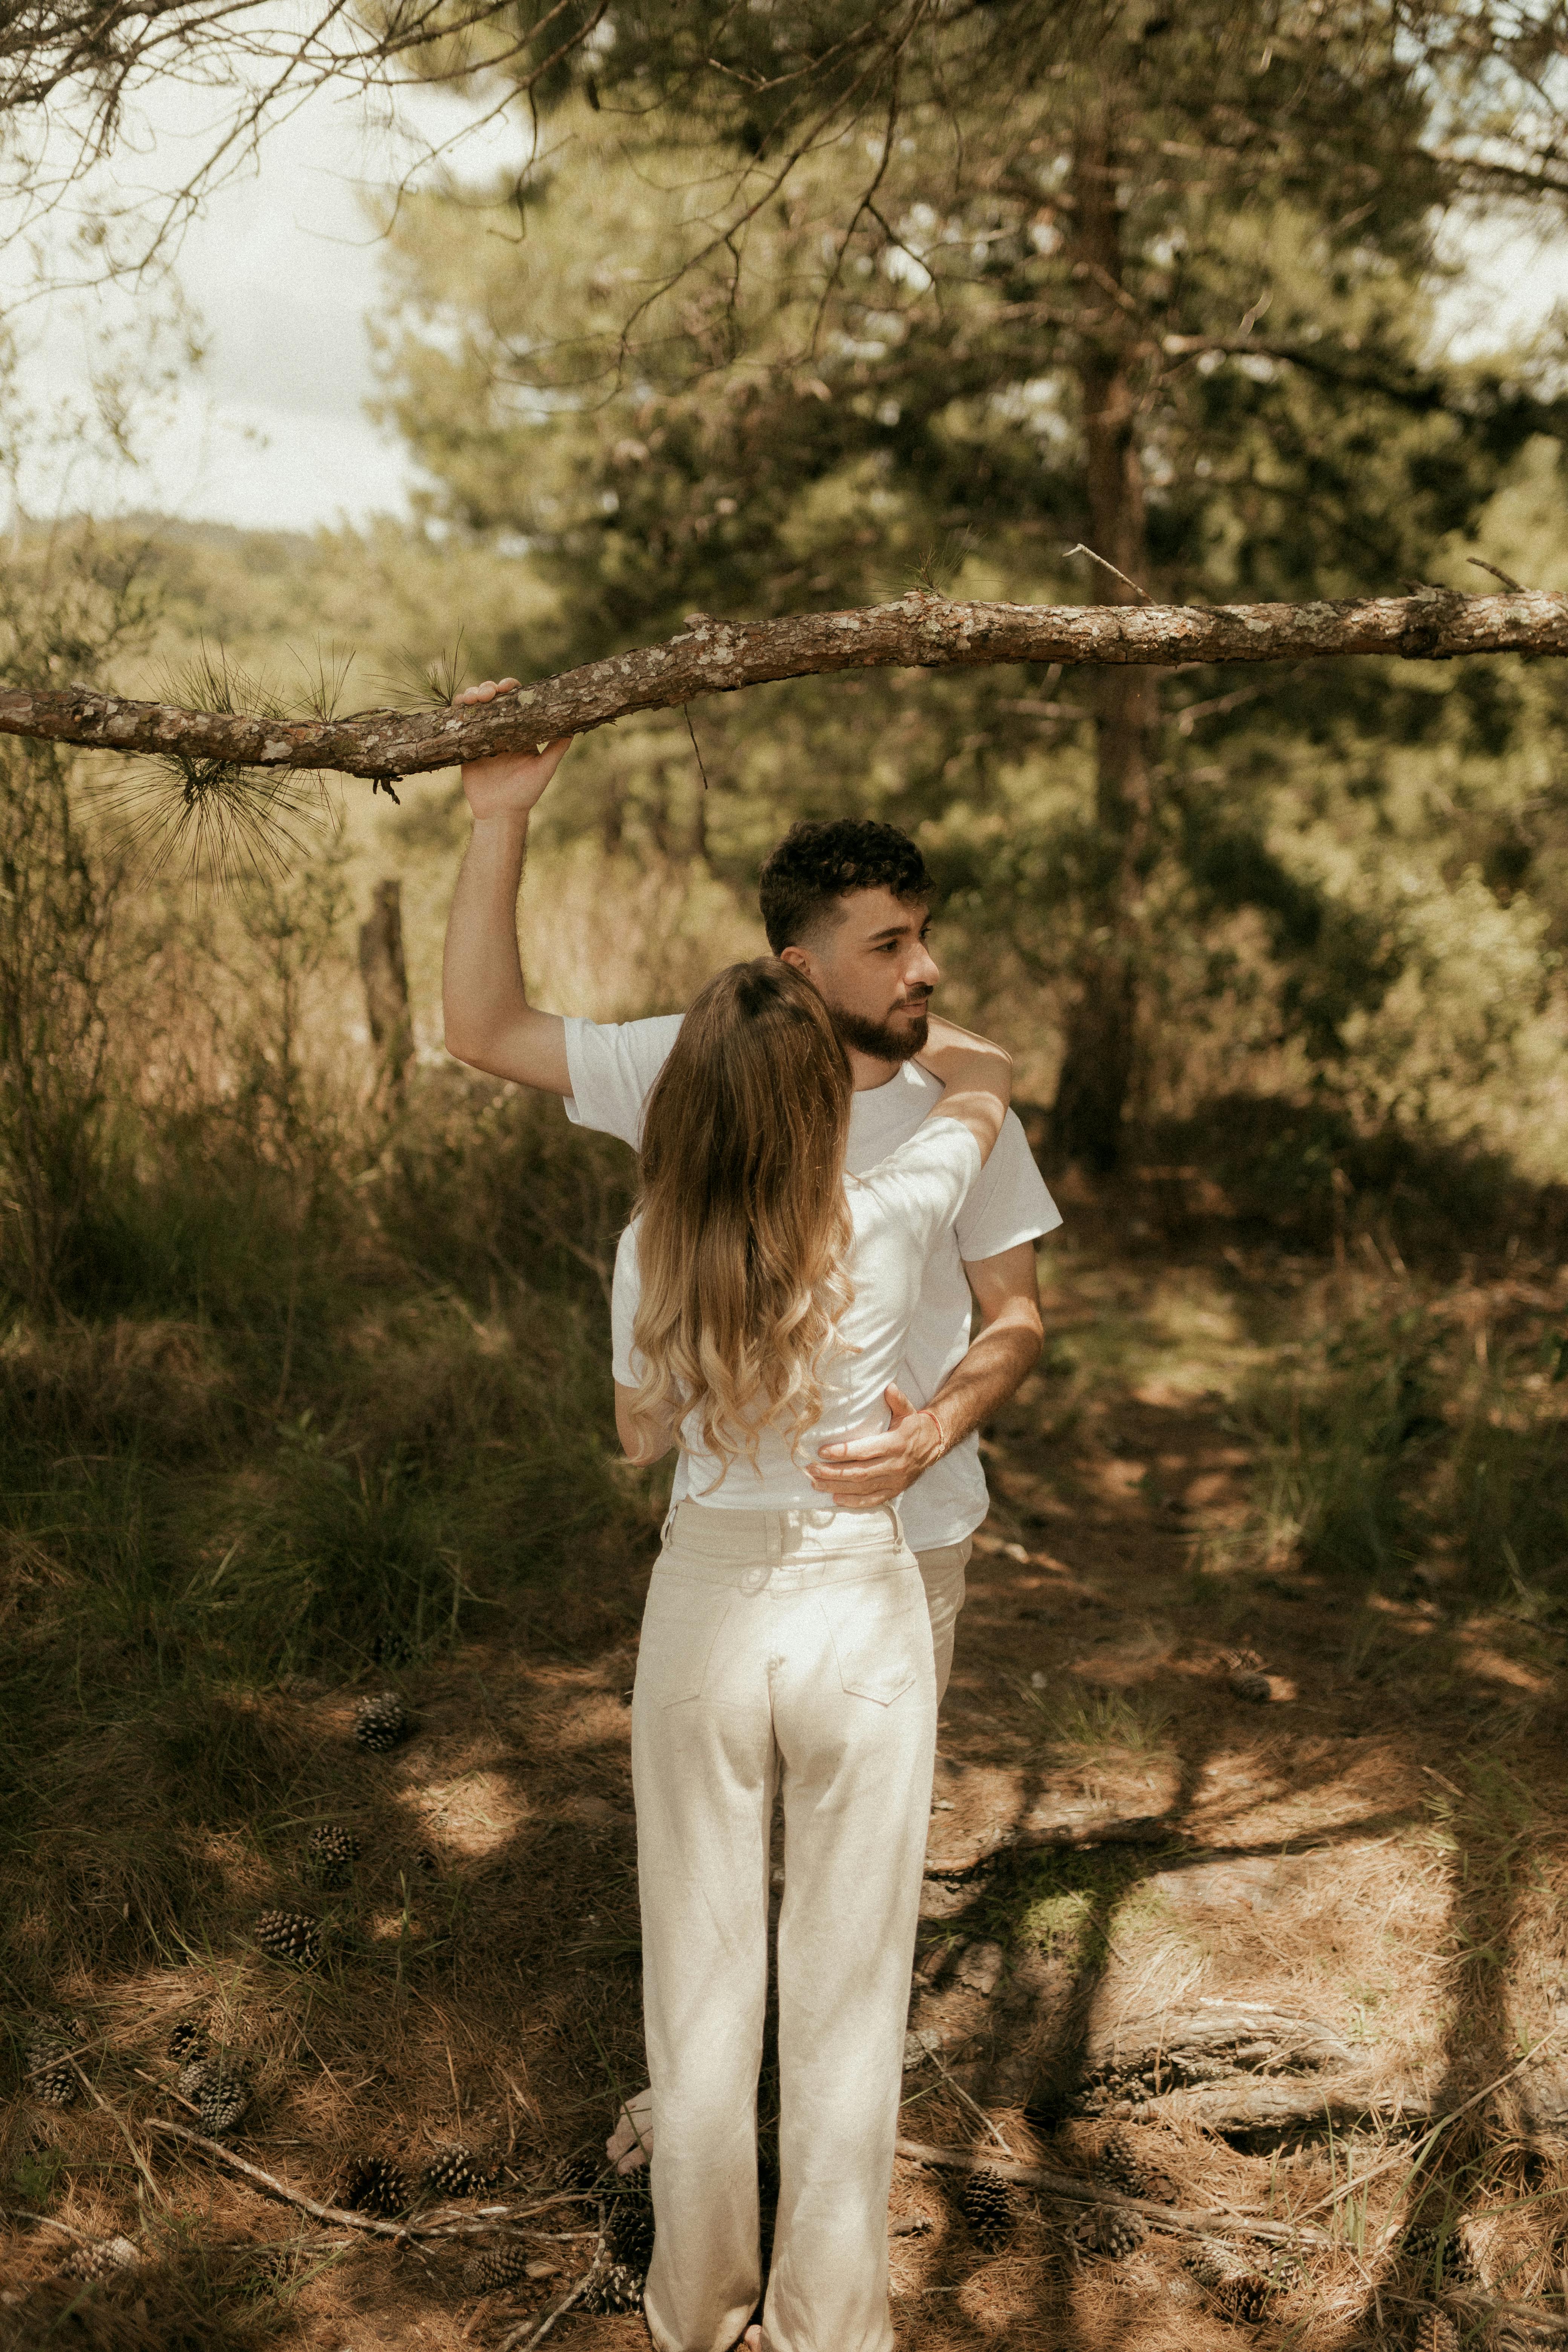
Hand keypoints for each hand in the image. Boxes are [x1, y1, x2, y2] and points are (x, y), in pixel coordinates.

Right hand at [454, 678, 572, 820]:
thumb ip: (556, 748)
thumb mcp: (545, 769)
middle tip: (488, 693)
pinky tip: (460, 705)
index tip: (507, 686)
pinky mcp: (466, 745)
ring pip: (474, 706)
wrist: (500, 813)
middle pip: (492, 698)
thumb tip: (574, 726)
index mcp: (519, 730)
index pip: (514, 701)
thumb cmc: (525, 793)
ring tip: (473, 698)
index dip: (510, 688)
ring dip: (472, 694)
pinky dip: (458, 710)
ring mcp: (482, 735)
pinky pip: (460, 722)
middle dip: (488, 688)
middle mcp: (500, 729)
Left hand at [807, 1384, 942, 1508]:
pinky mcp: (895, 1491)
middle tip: (811, 1470)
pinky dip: (854, 1502)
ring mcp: (895, 1481)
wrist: (934, 1445)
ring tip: (816, 1483)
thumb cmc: (914, 1426)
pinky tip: (835, 1498)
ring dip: (837, 1487)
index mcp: (896, 1444)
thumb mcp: (908, 1411)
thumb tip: (889, 1387)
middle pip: (860, 1472)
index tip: (822, 1451)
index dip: (843, 1452)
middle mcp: (895, 1465)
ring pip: (863, 1488)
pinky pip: (873, 1500)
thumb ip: (897, 1400)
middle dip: (833, 1473)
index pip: (866, 1451)